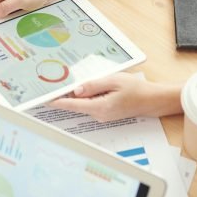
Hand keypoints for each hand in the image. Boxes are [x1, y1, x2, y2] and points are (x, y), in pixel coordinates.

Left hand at [49, 73, 179, 121]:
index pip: (73, 105)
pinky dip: (86, 96)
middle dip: (65, 94)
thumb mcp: (114, 81)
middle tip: (52, 84)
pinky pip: (90, 103)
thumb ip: (93, 85)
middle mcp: (99, 114)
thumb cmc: (136, 89)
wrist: (151, 100)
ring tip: (69, 82)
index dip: (58, 101)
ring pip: (83, 103)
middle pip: (76, 104)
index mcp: (100, 107)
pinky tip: (86, 87)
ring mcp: (102, 115)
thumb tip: (76, 90)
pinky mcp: (105, 112)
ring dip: (77, 94)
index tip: (44, 99)